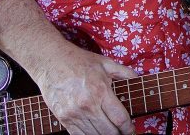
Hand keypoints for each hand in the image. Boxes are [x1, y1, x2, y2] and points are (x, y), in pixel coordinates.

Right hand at [0, 0, 137, 134]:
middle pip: (108, 131)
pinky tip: (95, 132)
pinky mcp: (63, 118)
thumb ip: (124, 73)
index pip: (119, 118)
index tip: (130, 129)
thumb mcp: (105, 63)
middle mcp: (87, 105)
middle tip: (122, 132)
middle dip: (118, 134)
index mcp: (101, 91)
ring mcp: (74, 114)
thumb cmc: (79, 61)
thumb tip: (138, 80)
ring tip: (110, 132)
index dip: (128, 127)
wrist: (51, 62)